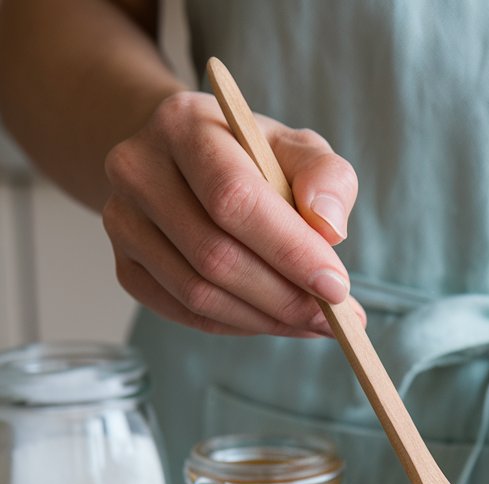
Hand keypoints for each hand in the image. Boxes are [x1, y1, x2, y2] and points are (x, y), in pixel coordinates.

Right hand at [102, 90, 363, 336]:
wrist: (190, 164)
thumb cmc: (256, 158)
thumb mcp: (299, 150)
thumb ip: (325, 178)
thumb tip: (329, 227)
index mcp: (184, 126)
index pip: (233, 198)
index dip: (289, 250)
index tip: (338, 286)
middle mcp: (139, 170)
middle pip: (214, 255)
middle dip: (286, 297)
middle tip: (337, 319)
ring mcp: (123, 221)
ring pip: (198, 293)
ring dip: (267, 319)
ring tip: (315, 322)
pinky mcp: (126, 266)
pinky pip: (186, 313)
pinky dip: (240, 326)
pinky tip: (278, 321)